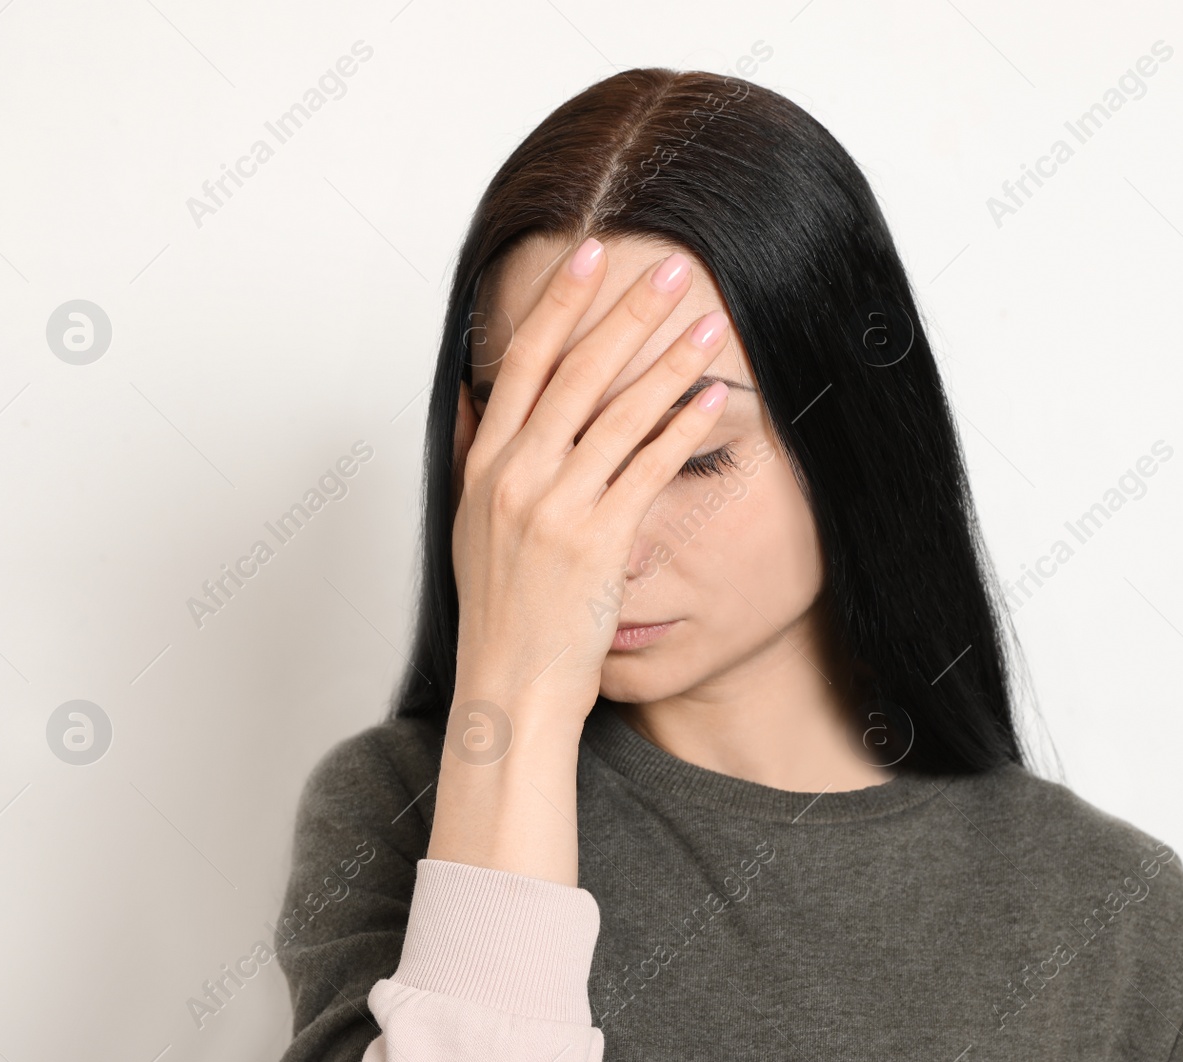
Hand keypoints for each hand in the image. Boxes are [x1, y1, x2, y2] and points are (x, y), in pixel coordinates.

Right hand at [449, 238, 730, 731]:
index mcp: (485, 463)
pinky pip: (647, 469)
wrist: (510, 686)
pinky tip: (712, 398)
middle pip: (575, 373)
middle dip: (624, 315)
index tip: (590, 254)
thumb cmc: (501, 608)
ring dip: (668, 362)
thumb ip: (477, 452)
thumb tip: (478, 392)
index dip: (558, 304)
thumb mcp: (471, 523)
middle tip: (668, 269)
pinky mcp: (596, 543)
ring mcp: (553, 508)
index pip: (521, 363)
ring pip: (617, 414)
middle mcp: (514, 476)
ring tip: (708, 325)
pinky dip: (681, 428)